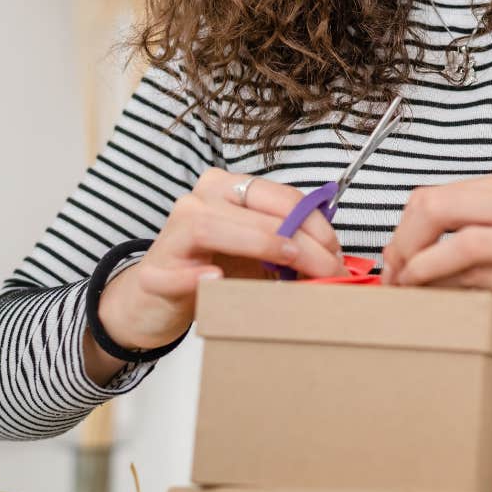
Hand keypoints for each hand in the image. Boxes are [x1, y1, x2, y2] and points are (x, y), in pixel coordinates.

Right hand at [97, 169, 347, 351]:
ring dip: (259, 246)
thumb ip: (290, 246)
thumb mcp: (258, 255)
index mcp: (227, 189)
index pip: (279, 196)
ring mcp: (172, 233)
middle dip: (301, 241)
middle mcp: (198, 201)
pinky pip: (178, 271)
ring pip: (212, 227)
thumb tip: (336, 258)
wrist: (157, 302)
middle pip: (255, 211)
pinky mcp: (154, 272)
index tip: (337, 252)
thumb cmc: (213, 271)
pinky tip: (217, 280)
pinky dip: (198, 277)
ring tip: (290, 267)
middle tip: (328, 270)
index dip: (314, 223)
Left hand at [379, 170, 491, 343]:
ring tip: (405, 287)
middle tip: (394, 273)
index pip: (436, 194)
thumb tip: (425, 262)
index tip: (397, 258)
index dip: (405, 228)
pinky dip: (435, 275)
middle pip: (430, 203)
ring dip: (411, 261)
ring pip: (443, 226)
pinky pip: (466, 261)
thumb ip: (481, 240)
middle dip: (400, 240)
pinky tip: (429, 291)